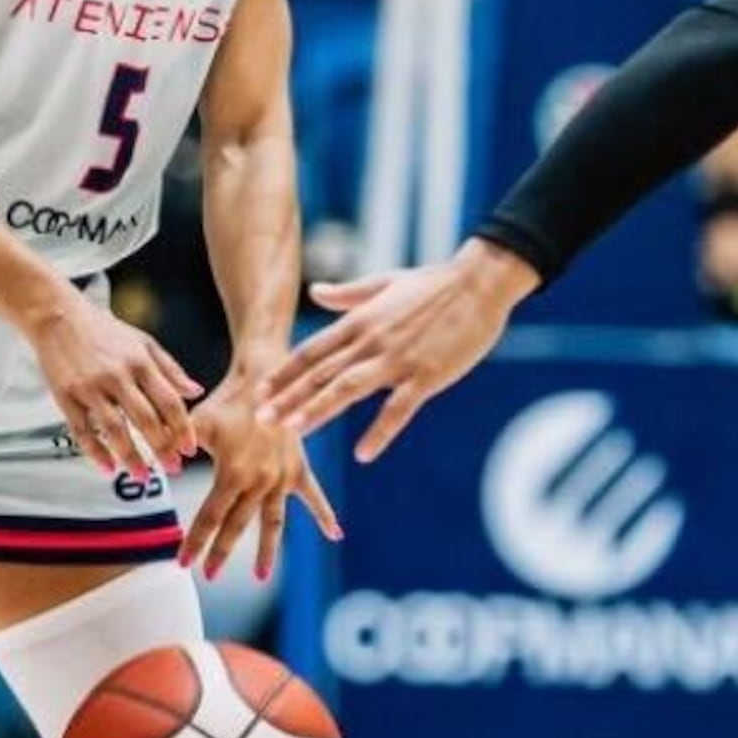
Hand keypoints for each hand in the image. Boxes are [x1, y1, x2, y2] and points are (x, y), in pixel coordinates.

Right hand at [27, 293, 201, 477]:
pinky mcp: (66, 396)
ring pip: (115, 430)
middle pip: (145, 419)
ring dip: (131, 457)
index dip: (182, 428)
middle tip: (173, 468)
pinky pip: (82, 430)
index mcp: (139, 362)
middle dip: (162, 448)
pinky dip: (96, 452)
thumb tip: (196, 392)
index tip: (189, 449)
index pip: (168, 401)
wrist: (58, 316)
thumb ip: (170, 369)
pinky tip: (108, 467)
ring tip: (143, 476)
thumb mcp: (143, 342)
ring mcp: (90, 387)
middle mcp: (116, 375)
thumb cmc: (103, 330)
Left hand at [178, 371, 340, 583]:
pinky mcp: (299, 468)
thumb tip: (153, 465)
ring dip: (267, 551)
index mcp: (232, 473)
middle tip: (209, 576)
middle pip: (237, 526)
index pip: (209, 516)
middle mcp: (260, 481)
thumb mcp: (196, 421)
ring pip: (273, 522)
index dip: (194, 541)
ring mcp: (282, 477)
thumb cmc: (228, 398)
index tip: (182, 563)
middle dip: (221, 552)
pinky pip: (314, 496)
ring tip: (261, 576)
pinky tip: (336, 535)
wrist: (267, 376)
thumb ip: (174, 445)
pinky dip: (325, 515)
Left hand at [257, 243, 536, 463]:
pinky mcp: (426, 375)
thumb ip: (347, 294)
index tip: (258, 392)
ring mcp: (398, 359)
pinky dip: (380, 432)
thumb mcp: (385, 283)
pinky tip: (363, 454)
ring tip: (294, 432)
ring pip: (349, 388)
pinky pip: (398, 409)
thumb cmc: (434, 284)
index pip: (312, 351)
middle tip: (260, 421)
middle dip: (288, 398)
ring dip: (319, 410)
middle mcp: (372, 341)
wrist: (479, 283)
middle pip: (321, 373)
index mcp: (360, 321)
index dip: (283, 373)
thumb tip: (315, 290)